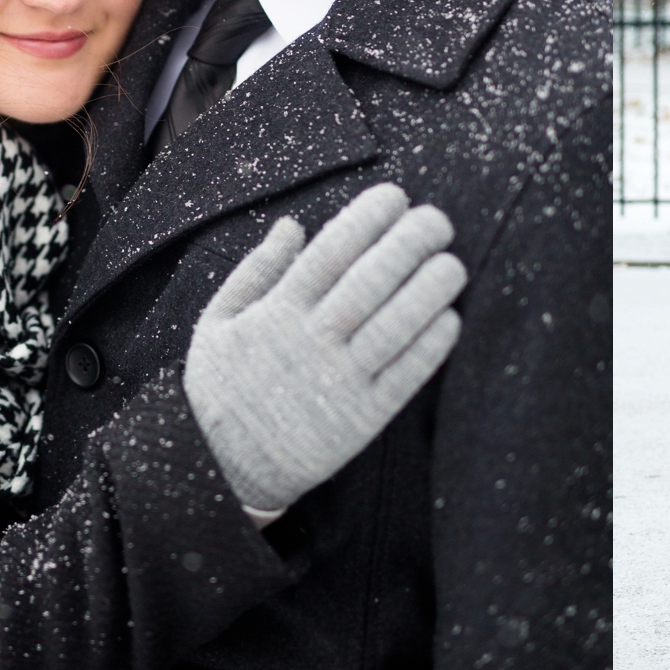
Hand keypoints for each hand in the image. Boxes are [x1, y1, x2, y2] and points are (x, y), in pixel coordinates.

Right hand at [183, 184, 466, 514]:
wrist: (221, 472)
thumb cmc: (223, 392)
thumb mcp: (216, 325)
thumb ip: (254, 272)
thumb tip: (293, 226)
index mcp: (276, 313)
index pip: (330, 252)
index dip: (366, 219)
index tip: (395, 197)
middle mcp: (310, 342)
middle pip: (370, 280)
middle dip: (410, 242)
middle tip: (437, 220)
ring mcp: (338, 381)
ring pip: (395, 325)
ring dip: (430, 289)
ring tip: (453, 263)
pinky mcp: (361, 420)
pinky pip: (405, 376)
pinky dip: (431, 346)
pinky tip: (449, 318)